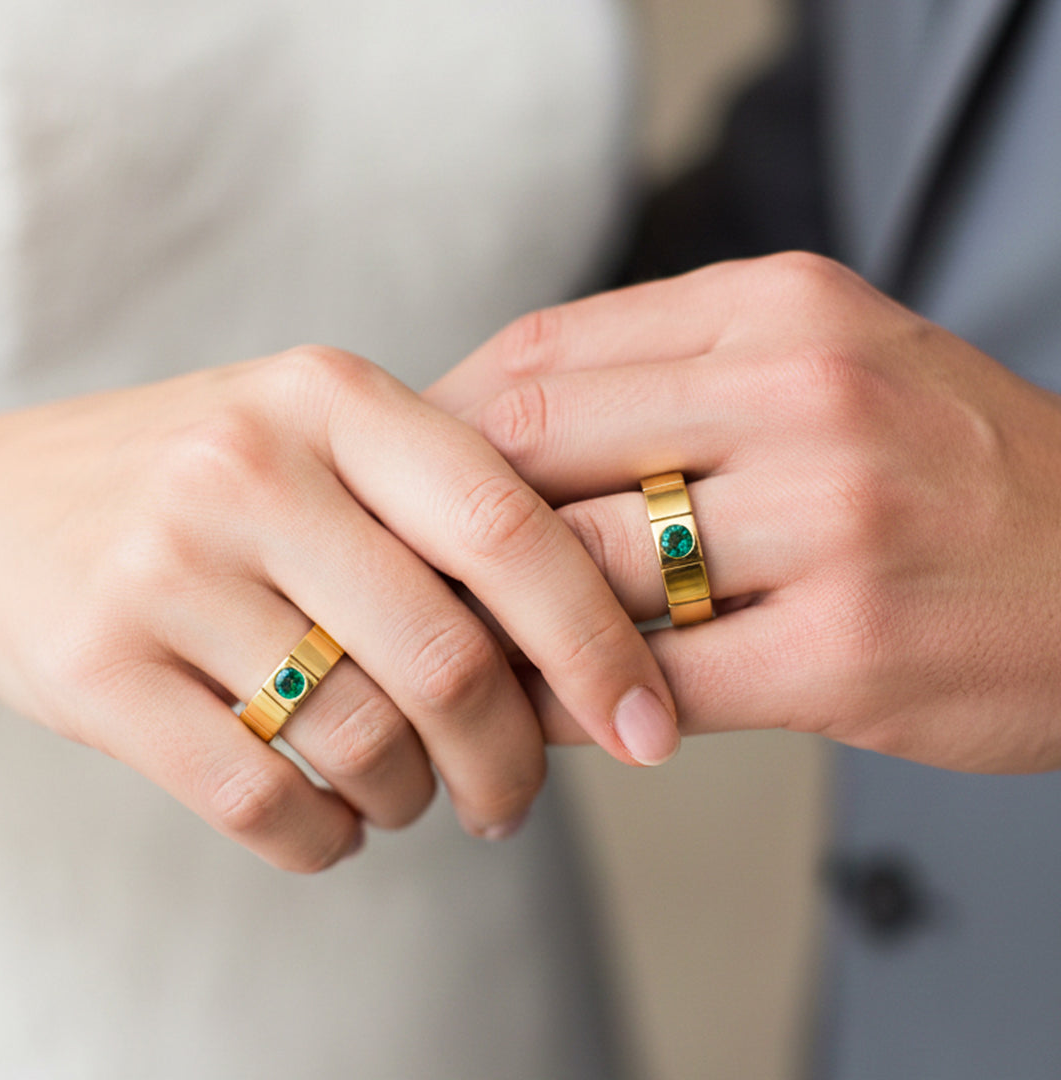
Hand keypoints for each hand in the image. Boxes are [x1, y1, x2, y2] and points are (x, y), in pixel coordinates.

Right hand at [0, 346, 677, 870]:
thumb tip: (585, 653)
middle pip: (446, 654)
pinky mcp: (93, 666)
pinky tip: (336, 822)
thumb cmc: (209, 482)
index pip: (507, 528)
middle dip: (511, 759)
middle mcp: (249, 465)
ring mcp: (163, 564)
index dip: (598, 642)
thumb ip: (440, 514)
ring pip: (362, 738)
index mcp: (335, 396)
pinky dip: (329, 840)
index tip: (652, 727)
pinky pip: (263, 802)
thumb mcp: (321, 442)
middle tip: (516, 798)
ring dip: (415, 798)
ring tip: (410, 792)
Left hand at [429, 253, 1060, 772]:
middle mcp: (804, 393)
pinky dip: (571, 700)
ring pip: (581, 565)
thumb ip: (676, 376)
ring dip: (494, 616)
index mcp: (778, 310)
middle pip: (537, 444)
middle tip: (393, 569)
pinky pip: (652, 678)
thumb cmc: (945, 467)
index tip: (404, 481)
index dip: (444, 423)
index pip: (542, 353)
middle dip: (444, 520)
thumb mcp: (827, 361)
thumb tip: (505, 428)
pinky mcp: (852, 648)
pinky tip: (541, 714)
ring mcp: (832, 520)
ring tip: (450, 646)